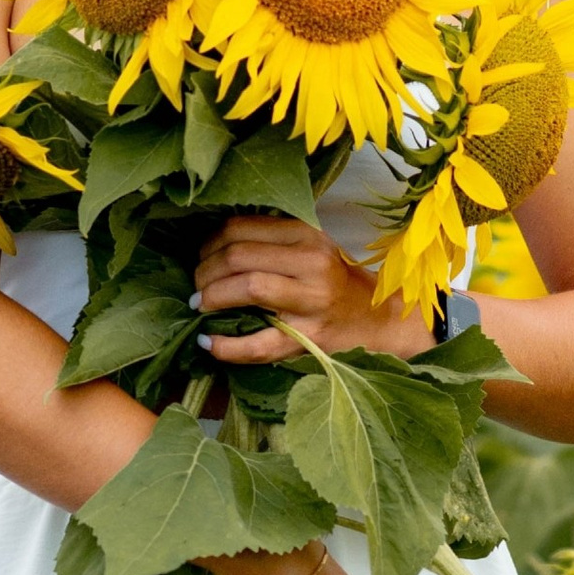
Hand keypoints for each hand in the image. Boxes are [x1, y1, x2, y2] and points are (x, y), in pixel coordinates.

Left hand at [196, 215, 431, 364]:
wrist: (377, 320)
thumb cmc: (336, 282)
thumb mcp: (312, 248)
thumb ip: (272, 240)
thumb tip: (213, 244)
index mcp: (308, 235)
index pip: (242, 229)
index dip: (209, 244)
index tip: (201, 258)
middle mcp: (311, 263)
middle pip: (238, 256)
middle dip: (204, 272)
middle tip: (196, 287)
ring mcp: (312, 302)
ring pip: (247, 288)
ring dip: (211, 297)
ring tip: (199, 305)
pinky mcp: (310, 338)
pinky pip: (258, 344)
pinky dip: (225, 345)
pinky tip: (208, 343)